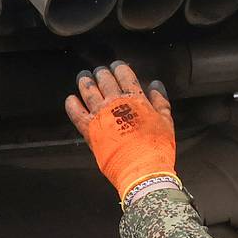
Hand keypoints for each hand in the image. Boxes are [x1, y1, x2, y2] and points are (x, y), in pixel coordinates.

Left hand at [65, 62, 177, 204]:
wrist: (142, 171)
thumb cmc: (157, 148)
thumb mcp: (166, 121)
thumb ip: (160, 101)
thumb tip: (156, 84)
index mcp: (135, 99)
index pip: (125, 74)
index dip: (119, 67)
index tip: (117, 66)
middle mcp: (116, 103)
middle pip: (104, 79)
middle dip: (101, 73)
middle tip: (99, 71)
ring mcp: (100, 115)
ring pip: (88, 91)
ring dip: (85, 82)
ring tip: (83, 77)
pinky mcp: (89, 130)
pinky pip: (76, 112)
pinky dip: (71, 104)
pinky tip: (71, 99)